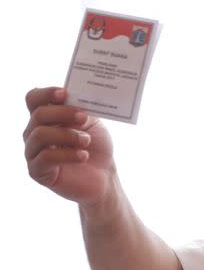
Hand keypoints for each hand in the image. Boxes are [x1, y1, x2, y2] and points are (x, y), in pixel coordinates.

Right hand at [23, 87, 115, 205]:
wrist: (105, 176)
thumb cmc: (96, 147)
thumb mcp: (92, 123)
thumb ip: (81, 108)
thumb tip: (76, 94)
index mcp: (46, 118)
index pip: (34, 99)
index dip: (46, 94)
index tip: (65, 94)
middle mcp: (34, 132)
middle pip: (39, 115)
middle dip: (63, 113)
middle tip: (84, 117)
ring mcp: (33, 152)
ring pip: (40, 135)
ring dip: (67, 135)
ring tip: (86, 140)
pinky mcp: (37, 171)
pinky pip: (45, 158)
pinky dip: (67, 154)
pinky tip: (83, 156)